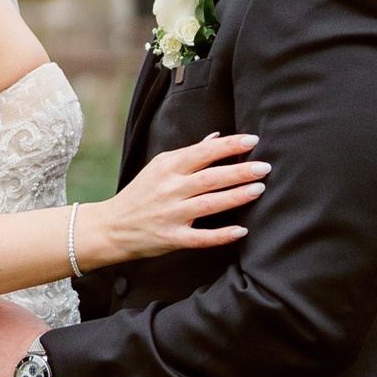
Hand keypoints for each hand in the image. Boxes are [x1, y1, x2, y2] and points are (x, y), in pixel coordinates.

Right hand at [90, 132, 266, 266]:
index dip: (229, 145)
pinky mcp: (172, 238)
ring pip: (209, 204)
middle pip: (210, 178)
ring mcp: (171, 215)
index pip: (203, 152)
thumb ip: (188, 154)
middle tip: (264, 167)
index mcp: (168, 167)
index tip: (252, 140)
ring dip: (236, 197)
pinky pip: (201, 237)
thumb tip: (216, 137)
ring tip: (259, 190)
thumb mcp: (159, 167)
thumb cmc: (140, 194)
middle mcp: (170, 189)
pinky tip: (241, 230)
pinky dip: (221, 235)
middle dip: (239, 171)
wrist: (112, 226)